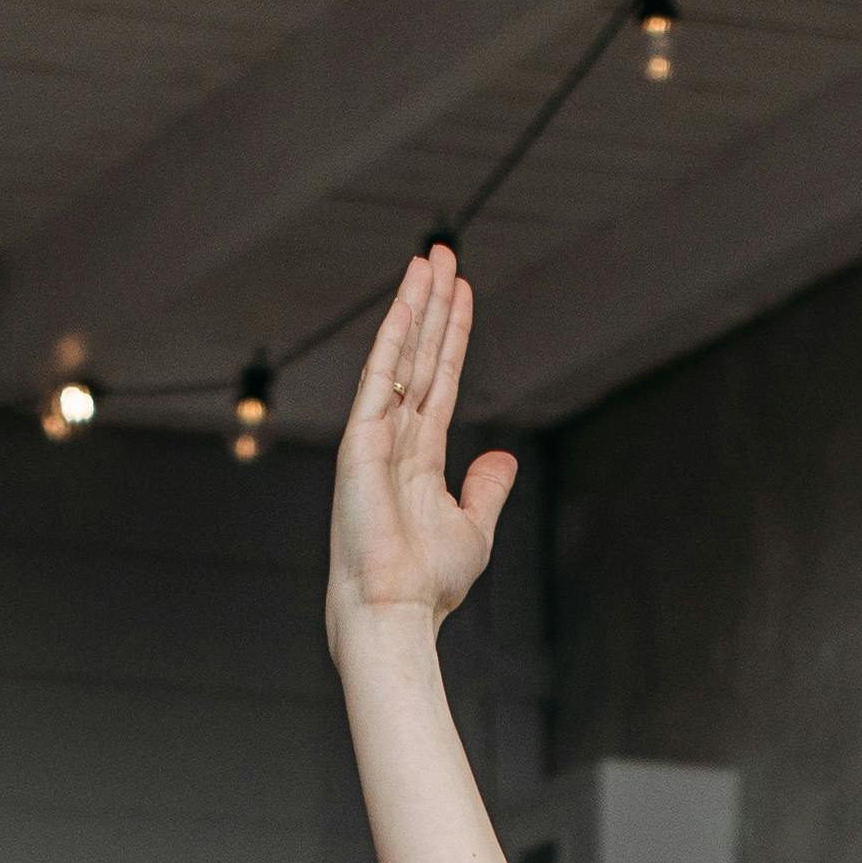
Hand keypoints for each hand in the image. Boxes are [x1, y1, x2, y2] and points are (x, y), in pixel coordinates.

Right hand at [327, 246, 515, 640]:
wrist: (397, 610)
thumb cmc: (428, 582)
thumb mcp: (474, 528)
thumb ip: (487, 488)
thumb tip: (502, 456)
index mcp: (418, 458)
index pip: (438, 380)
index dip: (452, 335)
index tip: (462, 291)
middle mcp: (394, 440)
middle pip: (418, 356)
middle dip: (432, 304)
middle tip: (442, 252)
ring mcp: (374, 438)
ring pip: (400, 356)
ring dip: (415, 305)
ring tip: (429, 258)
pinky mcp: (359, 443)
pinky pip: (379, 378)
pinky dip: (393, 338)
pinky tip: (407, 302)